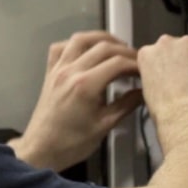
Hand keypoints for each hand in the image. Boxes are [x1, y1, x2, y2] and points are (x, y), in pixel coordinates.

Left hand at [11, 31, 142, 171]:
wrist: (41, 150)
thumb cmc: (73, 143)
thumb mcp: (104, 126)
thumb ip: (126, 105)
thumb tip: (144, 91)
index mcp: (86, 85)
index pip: (117, 63)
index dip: (135, 64)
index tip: (145, 70)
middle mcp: (71, 71)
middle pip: (103, 47)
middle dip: (124, 50)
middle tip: (136, 61)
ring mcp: (58, 69)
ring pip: (81, 39)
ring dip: (102, 38)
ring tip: (116, 47)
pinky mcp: (50, 72)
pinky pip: (60, 47)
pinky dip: (76, 43)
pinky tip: (87, 51)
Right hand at [137, 35, 187, 138]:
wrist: (185, 115)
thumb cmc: (165, 110)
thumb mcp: (148, 89)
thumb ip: (156, 73)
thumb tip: (167, 76)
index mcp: (147, 53)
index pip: (157, 52)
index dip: (167, 65)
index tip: (172, 75)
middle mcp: (166, 42)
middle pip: (178, 47)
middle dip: (183, 60)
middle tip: (187, 80)